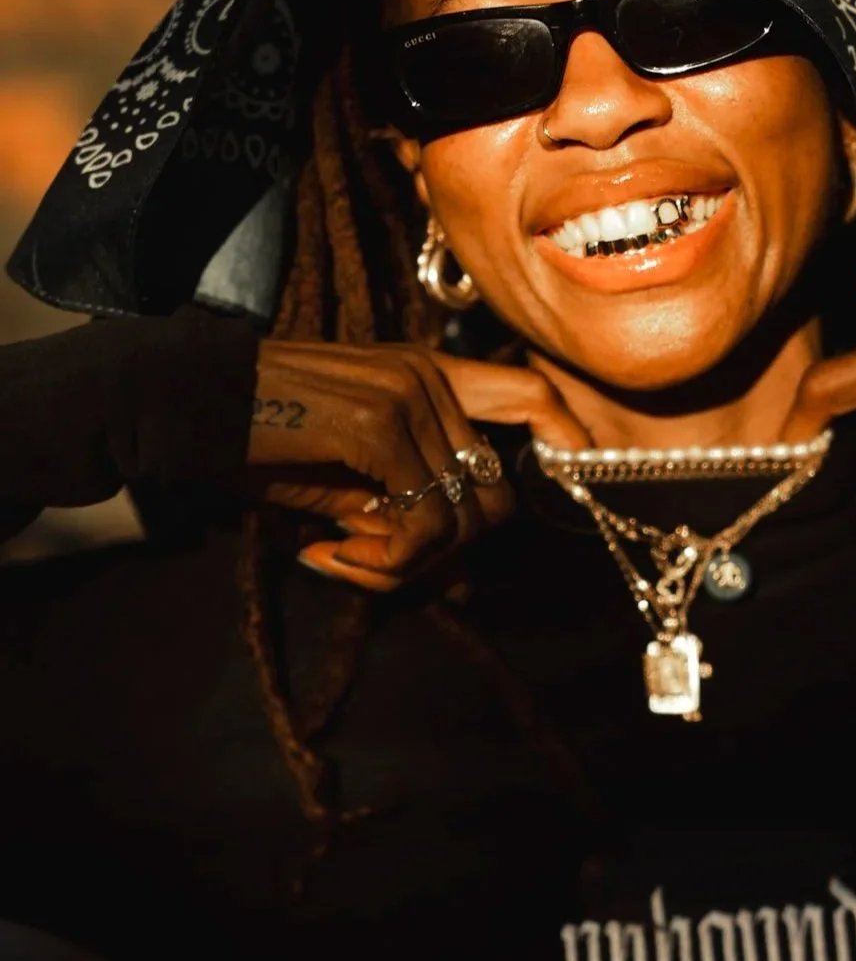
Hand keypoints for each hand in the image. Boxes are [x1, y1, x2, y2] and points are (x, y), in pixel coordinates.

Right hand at [244, 340, 588, 590]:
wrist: (175, 403)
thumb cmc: (260, 442)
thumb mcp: (348, 485)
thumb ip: (409, 515)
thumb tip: (463, 584)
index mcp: (429, 375)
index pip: (527, 393)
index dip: (565, 433)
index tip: (575, 469)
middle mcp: (430, 378)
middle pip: (494, 496)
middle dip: (447, 554)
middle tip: (374, 563)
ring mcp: (409, 397)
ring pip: (464, 520)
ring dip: (406, 565)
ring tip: (342, 557)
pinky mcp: (379, 426)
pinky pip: (425, 526)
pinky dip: (384, 562)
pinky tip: (323, 552)